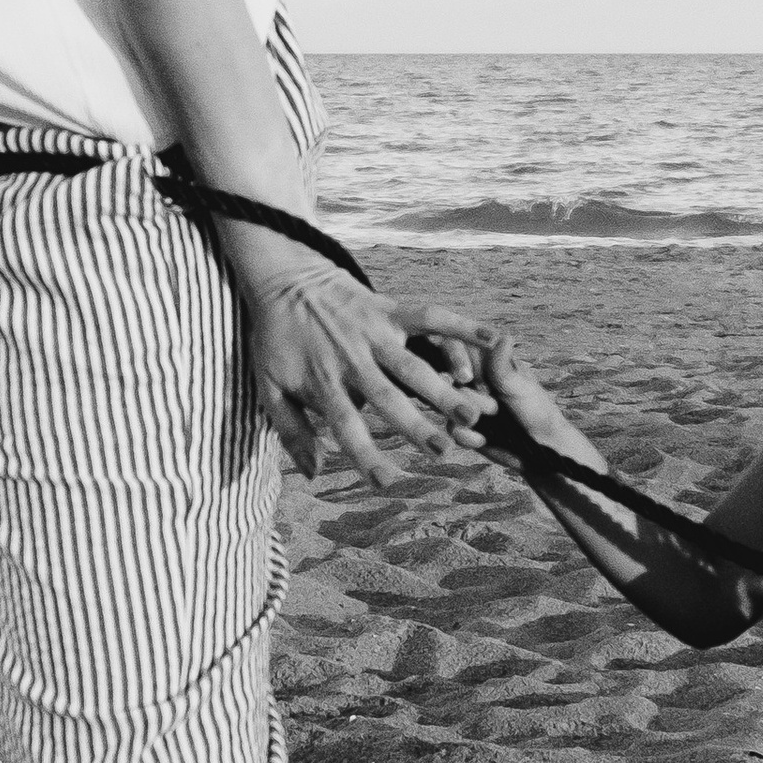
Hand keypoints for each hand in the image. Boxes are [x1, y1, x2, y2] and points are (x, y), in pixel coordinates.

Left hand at [239, 257, 487, 484]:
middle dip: (416, 425)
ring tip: (472, 412)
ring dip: (442, 389)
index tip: (388, 483)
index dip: (366, 455)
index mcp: (323, 383)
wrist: (283, 279)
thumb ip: (291, 431)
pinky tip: (493, 338)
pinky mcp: (389, 309)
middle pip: (387, 398)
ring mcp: (373, 333)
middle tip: (445, 449)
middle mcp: (352, 360)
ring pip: (413, 365)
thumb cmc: (276, 339)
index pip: (346, 426)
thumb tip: (315, 472)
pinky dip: (461, 325)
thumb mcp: (269, 386)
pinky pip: (429, 316)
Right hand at [413, 320, 589, 463]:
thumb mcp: (520, 386)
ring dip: (473, 413)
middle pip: (448, 375)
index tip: (467, 376)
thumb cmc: (537, 410)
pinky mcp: (459, 425)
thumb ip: (502, 366)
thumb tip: (501, 336)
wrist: (539, 448)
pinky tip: (484, 438)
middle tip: (494, 405)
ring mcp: (463, 401)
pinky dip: (467, 434)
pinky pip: (450, 427)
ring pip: (447, 401)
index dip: (457, 359)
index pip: (458, 346)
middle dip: (472, 394)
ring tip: (495, 417)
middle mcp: (471, 377)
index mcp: (487, 360)